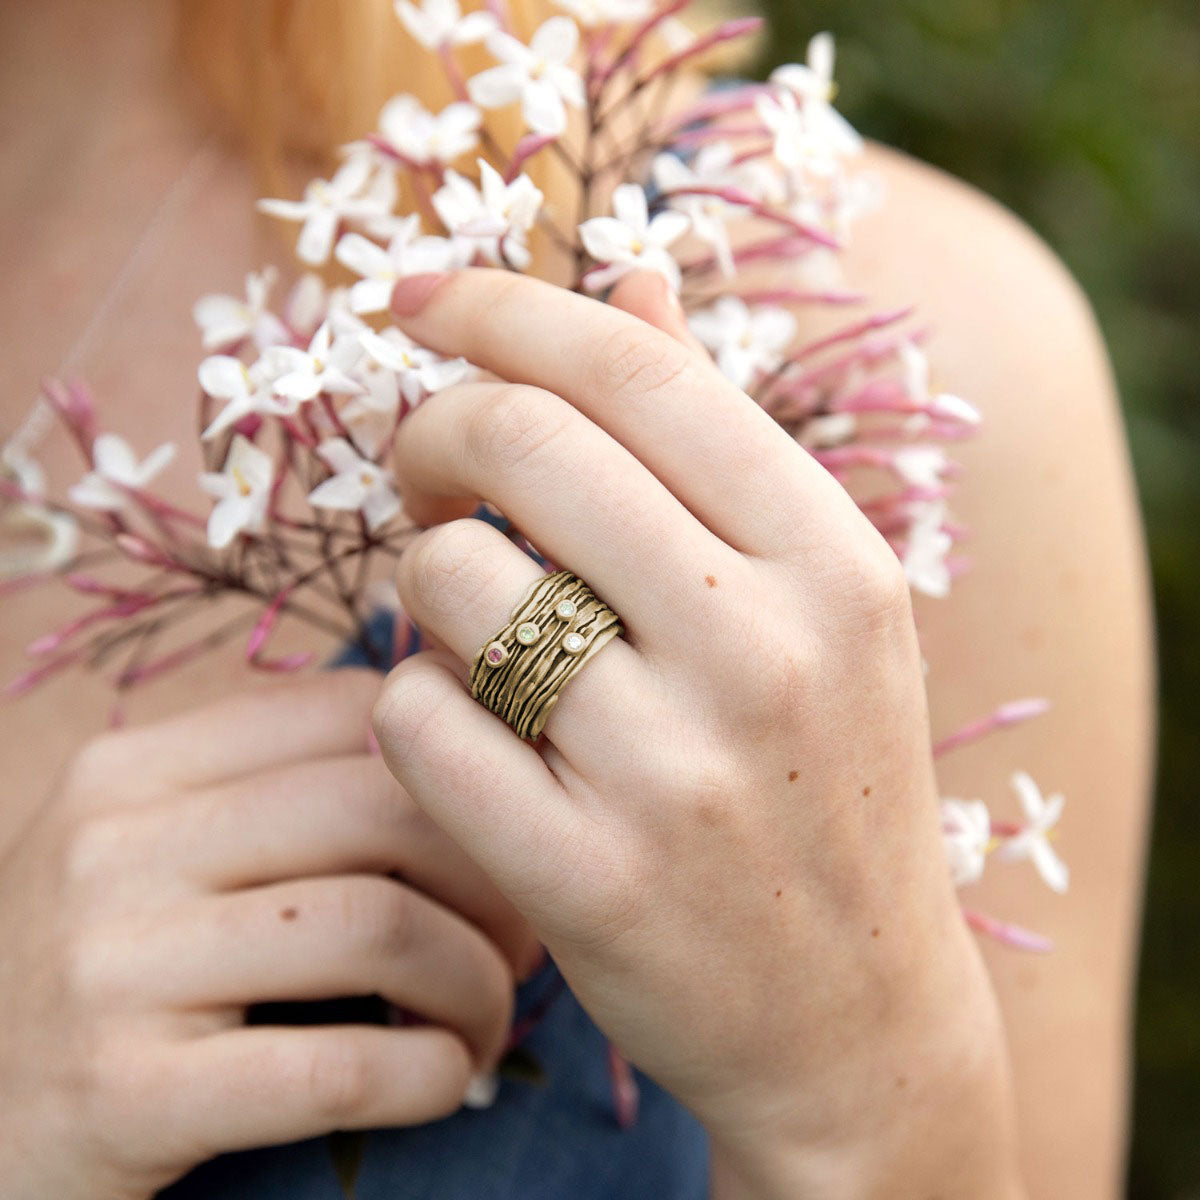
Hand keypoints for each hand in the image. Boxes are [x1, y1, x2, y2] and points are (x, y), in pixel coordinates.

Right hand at [0, 669, 541, 1199]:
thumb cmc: (95, 968)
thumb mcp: (148, 846)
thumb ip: (269, 785)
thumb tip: (443, 724)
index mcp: (137, 767)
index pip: (351, 709)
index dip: (462, 763)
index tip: (502, 829)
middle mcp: (117, 844)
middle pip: (383, 808)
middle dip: (491, 876)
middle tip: (519, 939)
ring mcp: (112, 966)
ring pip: (378, 925)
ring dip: (473, 982)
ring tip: (483, 1021)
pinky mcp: (121, 1095)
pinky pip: (334, 1066)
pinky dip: (426, 1072)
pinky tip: (445, 1079)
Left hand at [371, 268, 1023, 1195]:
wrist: (851, 1014)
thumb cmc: (824, 781)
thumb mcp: (820, 604)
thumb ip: (715, 435)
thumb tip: (628, 274)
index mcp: (834, 560)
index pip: (636, 373)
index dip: (505, 308)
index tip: (425, 298)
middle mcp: (768, 649)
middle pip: (521, 445)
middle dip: (433, 431)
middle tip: (426, 470)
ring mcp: (675, 772)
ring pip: (449, 584)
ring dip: (426, 583)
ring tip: (471, 625)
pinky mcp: (586, 881)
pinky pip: (416, 724)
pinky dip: (412, 704)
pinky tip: (465, 729)